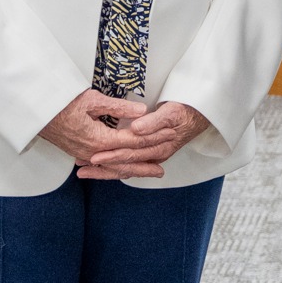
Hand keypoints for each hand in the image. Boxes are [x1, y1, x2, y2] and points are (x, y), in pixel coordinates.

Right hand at [39, 90, 151, 175]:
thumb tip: (142, 111)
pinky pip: (102, 166)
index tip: (168, 135)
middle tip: (162, 170)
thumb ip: (119, 107)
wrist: (36, 111)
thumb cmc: (61, 102)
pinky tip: (123, 171)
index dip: (153, 138)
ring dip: (132, 170)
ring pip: (114, 167)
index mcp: (99, 139)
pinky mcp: (79, 154)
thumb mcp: (92, 100)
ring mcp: (85, 155)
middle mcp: (93, 152)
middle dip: (145, 165)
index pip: (133, 141)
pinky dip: (116, 170)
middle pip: (125, 162)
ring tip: (148, 173)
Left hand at [79, 101, 211, 179]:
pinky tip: (99, 168)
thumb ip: (154, 120)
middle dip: (103, 168)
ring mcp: (152, 158)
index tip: (95, 157)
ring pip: (125, 169)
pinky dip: (112, 168)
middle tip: (82, 168)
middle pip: (126, 166)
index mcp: (160, 147)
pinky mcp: (149, 156)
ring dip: (104, 171)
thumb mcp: (172, 111)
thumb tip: (136, 128)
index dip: (112, 156)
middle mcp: (155, 156)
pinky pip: (129, 166)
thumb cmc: (185, 111)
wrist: (199, 116)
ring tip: (83, 171)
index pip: (132, 154)